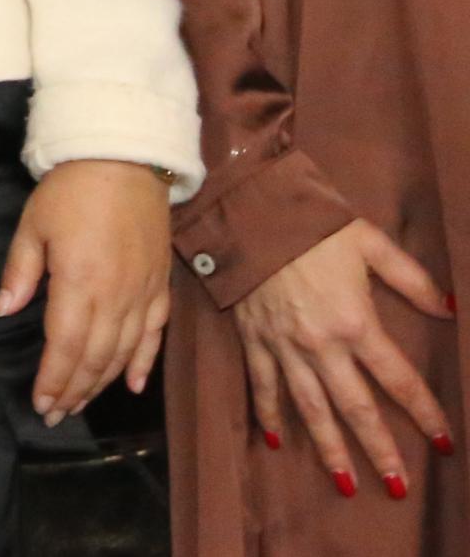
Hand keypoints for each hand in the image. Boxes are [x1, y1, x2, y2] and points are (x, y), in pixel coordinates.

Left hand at [0, 159, 170, 423]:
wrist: (125, 161)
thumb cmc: (71, 191)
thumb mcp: (32, 226)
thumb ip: (20, 272)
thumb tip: (2, 311)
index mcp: (80, 283)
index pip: (65, 346)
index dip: (54, 379)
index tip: (41, 404)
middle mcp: (117, 296)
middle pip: (95, 357)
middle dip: (74, 390)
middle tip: (56, 415)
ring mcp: (143, 294)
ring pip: (124, 352)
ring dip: (102, 383)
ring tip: (81, 404)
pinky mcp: (160, 286)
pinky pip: (155, 335)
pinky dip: (144, 363)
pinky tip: (134, 385)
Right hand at [232, 217, 456, 501]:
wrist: (246, 208)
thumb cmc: (312, 223)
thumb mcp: (370, 242)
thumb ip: (412, 279)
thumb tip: (449, 310)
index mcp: (356, 323)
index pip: (399, 380)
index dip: (425, 412)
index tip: (444, 442)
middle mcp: (321, 346)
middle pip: (356, 408)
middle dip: (379, 450)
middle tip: (398, 486)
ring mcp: (284, 347)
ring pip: (310, 409)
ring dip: (329, 448)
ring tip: (346, 483)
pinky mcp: (253, 340)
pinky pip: (263, 385)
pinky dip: (267, 414)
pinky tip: (274, 440)